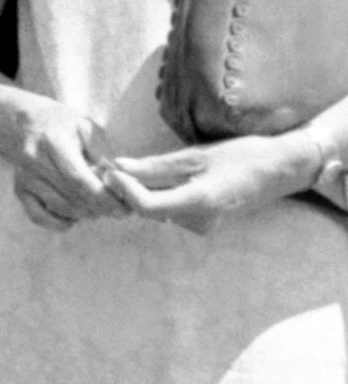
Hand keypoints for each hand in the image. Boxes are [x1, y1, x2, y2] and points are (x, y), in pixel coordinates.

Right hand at [3, 100, 120, 229]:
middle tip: (119, 210)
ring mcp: (24, 178)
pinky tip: (75, 217)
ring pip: (59, 208)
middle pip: (71, 196)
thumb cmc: (63, 124)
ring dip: (85, 214)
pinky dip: (59, 223)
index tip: (123, 204)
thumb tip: (119, 180)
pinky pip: (39, 217)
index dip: (102, 196)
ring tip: (102, 210)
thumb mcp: (87, 127)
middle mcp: (34, 162)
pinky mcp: (20, 190)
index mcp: (53, 142)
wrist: (26, 123)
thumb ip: (103, 153)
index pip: (78, 178)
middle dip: (99, 207)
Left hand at [99, 136, 306, 233]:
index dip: (123, 188)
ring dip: (141, 191)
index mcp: (200, 203)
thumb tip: (118, 167)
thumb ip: (156, 166)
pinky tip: (153, 178)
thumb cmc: (242, 155)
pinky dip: (158, 195)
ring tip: (126, 169)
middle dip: (126, 189)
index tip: (107, 169)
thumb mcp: (196, 155)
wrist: (278, 171)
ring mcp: (202, 227)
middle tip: (105, 166)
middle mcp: (199, 222)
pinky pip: (171, 211)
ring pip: (158, 211)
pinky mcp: (203, 225)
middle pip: (149, 209)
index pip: (147, 205)